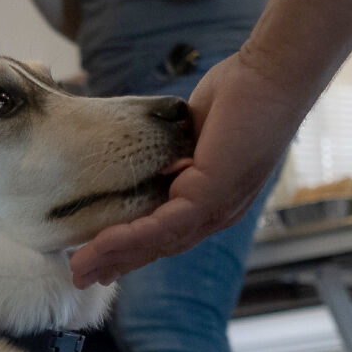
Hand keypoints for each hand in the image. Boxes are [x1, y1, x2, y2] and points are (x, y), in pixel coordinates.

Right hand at [69, 49, 307, 285]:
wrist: (271, 76)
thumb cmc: (240, 94)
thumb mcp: (193, 131)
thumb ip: (172, 152)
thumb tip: (152, 159)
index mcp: (211, 197)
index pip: (165, 232)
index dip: (131, 248)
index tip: (100, 258)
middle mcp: (214, 212)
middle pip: (157, 247)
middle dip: (117, 262)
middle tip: (81, 275)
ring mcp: (215, 208)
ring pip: (156, 243)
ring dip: (114, 257)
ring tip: (80, 267)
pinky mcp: (211, 197)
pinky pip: (163, 225)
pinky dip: (130, 238)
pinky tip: (102, 244)